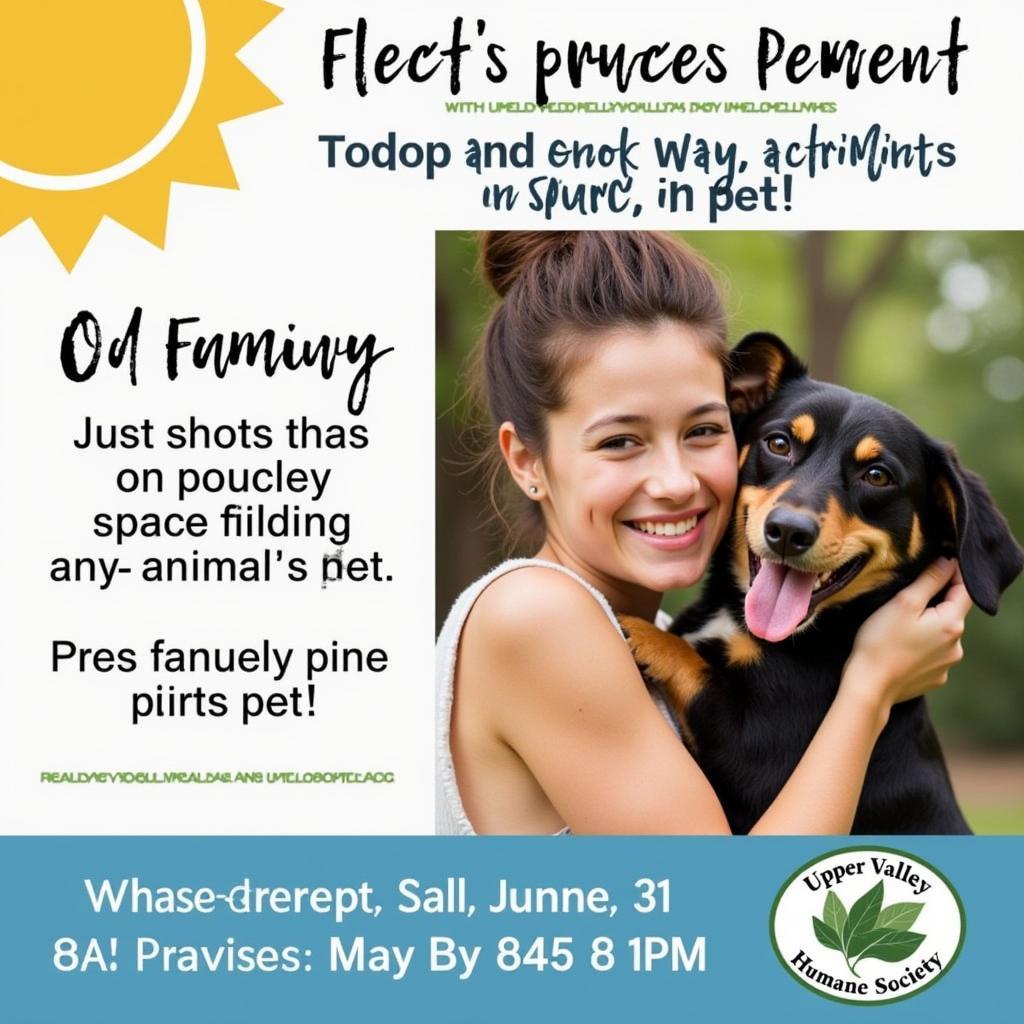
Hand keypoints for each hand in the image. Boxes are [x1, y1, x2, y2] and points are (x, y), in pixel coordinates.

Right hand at [843, 558, 970, 714]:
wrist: (869, 686)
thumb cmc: (880, 642)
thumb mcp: (903, 603)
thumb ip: (930, 580)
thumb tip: (948, 562)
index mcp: (952, 624)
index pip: (965, 589)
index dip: (954, 572)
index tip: (939, 560)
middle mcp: (957, 646)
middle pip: (954, 612)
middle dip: (937, 600)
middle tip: (910, 594)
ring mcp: (947, 664)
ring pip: (943, 633)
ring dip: (930, 624)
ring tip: (901, 623)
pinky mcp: (935, 677)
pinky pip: (934, 653)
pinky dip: (923, 644)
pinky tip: (902, 645)